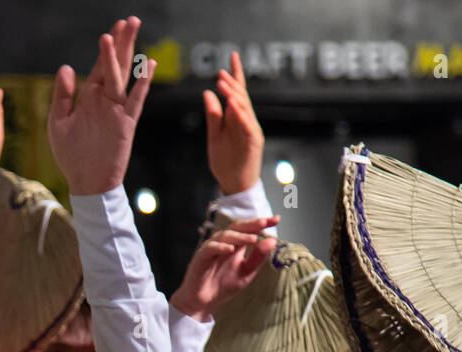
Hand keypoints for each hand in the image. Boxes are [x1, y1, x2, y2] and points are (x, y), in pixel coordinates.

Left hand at [48, 16, 153, 195]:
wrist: (86, 183)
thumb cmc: (71, 155)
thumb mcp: (58, 122)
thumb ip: (62, 95)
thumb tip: (66, 67)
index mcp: (88, 97)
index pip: (99, 67)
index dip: (106, 48)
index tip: (112, 29)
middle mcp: (105, 100)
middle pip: (115, 65)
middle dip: (122, 42)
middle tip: (130, 20)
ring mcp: (117, 111)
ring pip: (124, 76)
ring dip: (129, 53)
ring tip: (133, 30)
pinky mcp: (126, 124)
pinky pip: (135, 101)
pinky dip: (142, 84)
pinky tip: (148, 65)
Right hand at [170, 216, 278, 319]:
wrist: (203, 303)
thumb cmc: (223, 286)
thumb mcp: (246, 273)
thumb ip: (258, 258)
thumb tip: (272, 241)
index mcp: (236, 245)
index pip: (250, 230)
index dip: (262, 223)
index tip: (277, 219)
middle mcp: (224, 243)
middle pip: (238, 228)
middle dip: (252, 224)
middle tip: (265, 222)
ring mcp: (212, 248)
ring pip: (225, 235)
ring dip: (240, 237)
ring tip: (253, 239)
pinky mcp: (201, 256)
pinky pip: (210, 248)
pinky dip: (220, 247)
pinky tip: (231, 249)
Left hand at [203, 51, 263, 194]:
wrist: (234, 185)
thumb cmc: (226, 163)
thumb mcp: (214, 136)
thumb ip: (213, 116)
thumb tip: (207, 93)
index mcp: (236, 119)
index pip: (237, 92)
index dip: (235, 74)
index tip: (233, 56)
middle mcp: (246, 122)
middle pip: (241, 97)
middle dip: (232, 83)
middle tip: (220, 72)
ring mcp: (251, 131)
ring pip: (245, 109)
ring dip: (235, 95)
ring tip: (224, 83)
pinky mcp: (253, 143)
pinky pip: (247, 126)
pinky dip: (241, 114)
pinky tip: (233, 104)